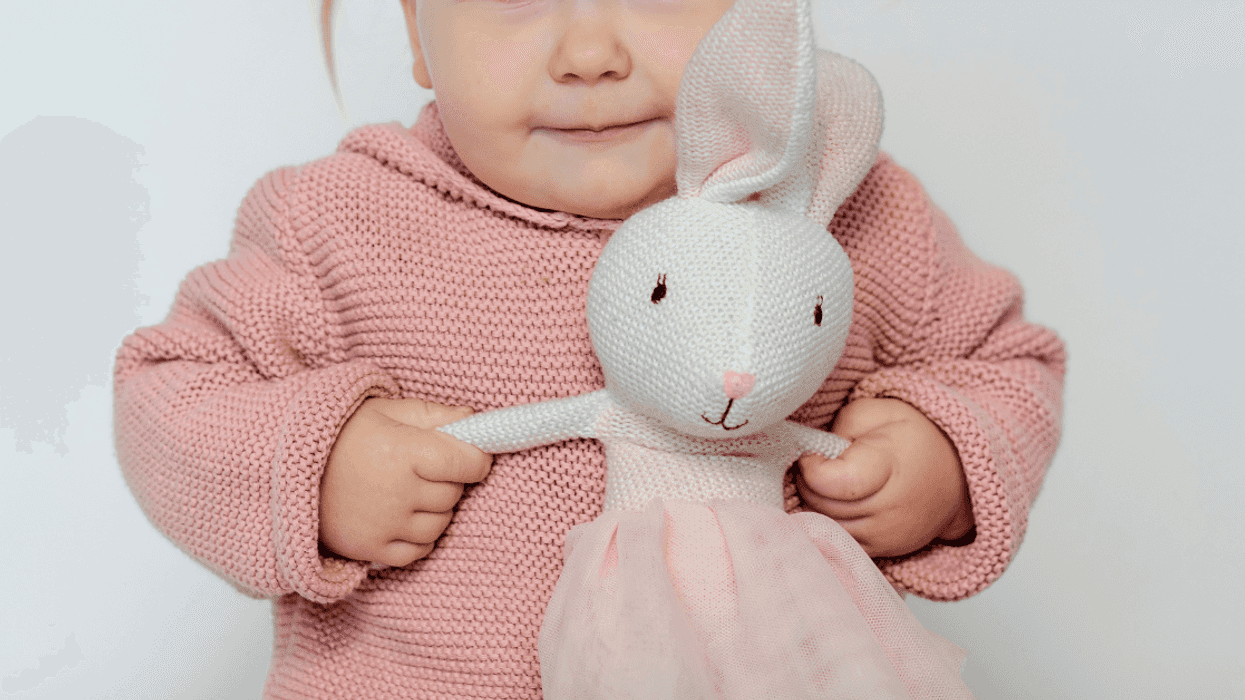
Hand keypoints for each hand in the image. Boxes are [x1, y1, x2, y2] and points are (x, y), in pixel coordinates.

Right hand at [319, 398, 491, 566]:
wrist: (286, 468)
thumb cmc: (340, 435)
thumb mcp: (385, 411)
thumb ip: (433, 415)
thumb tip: (474, 419)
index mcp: (403, 452)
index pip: (467, 463)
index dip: (476, 458)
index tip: (472, 455)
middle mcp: (396, 493)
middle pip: (453, 494)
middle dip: (450, 480)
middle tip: (428, 467)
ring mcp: (383, 525)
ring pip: (440, 524)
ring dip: (436, 509)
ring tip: (412, 490)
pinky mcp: (370, 549)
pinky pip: (418, 551)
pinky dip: (420, 537)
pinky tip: (404, 515)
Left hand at [796, 398, 973, 557]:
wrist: (957, 476)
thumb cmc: (913, 438)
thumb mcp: (879, 411)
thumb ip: (842, 425)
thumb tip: (814, 450)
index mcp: (887, 467)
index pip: (829, 482)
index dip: (809, 468)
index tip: (811, 455)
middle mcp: (888, 509)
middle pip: (822, 507)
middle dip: (807, 486)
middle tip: (813, 468)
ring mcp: (886, 536)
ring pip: (826, 529)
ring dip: (814, 508)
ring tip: (823, 486)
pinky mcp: (883, 552)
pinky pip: (838, 545)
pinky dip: (827, 527)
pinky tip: (831, 507)